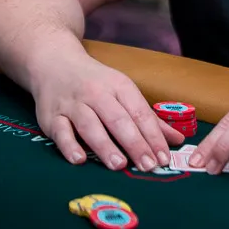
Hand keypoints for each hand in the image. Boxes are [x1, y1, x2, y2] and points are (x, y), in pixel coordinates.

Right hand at [32, 51, 184, 172]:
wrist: (55, 63)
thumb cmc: (96, 82)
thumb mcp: (124, 92)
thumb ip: (149, 119)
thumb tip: (177, 141)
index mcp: (119, 86)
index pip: (140, 113)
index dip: (153, 136)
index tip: (164, 157)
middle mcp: (97, 94)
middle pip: (118, 120)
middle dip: (135, 143)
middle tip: (147, 165)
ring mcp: (73, 105)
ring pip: (90, 125)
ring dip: (105, 145)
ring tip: (119, 165)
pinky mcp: (51, 116)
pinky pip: (60, 131)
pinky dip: (69, 145)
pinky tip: (79, 160)